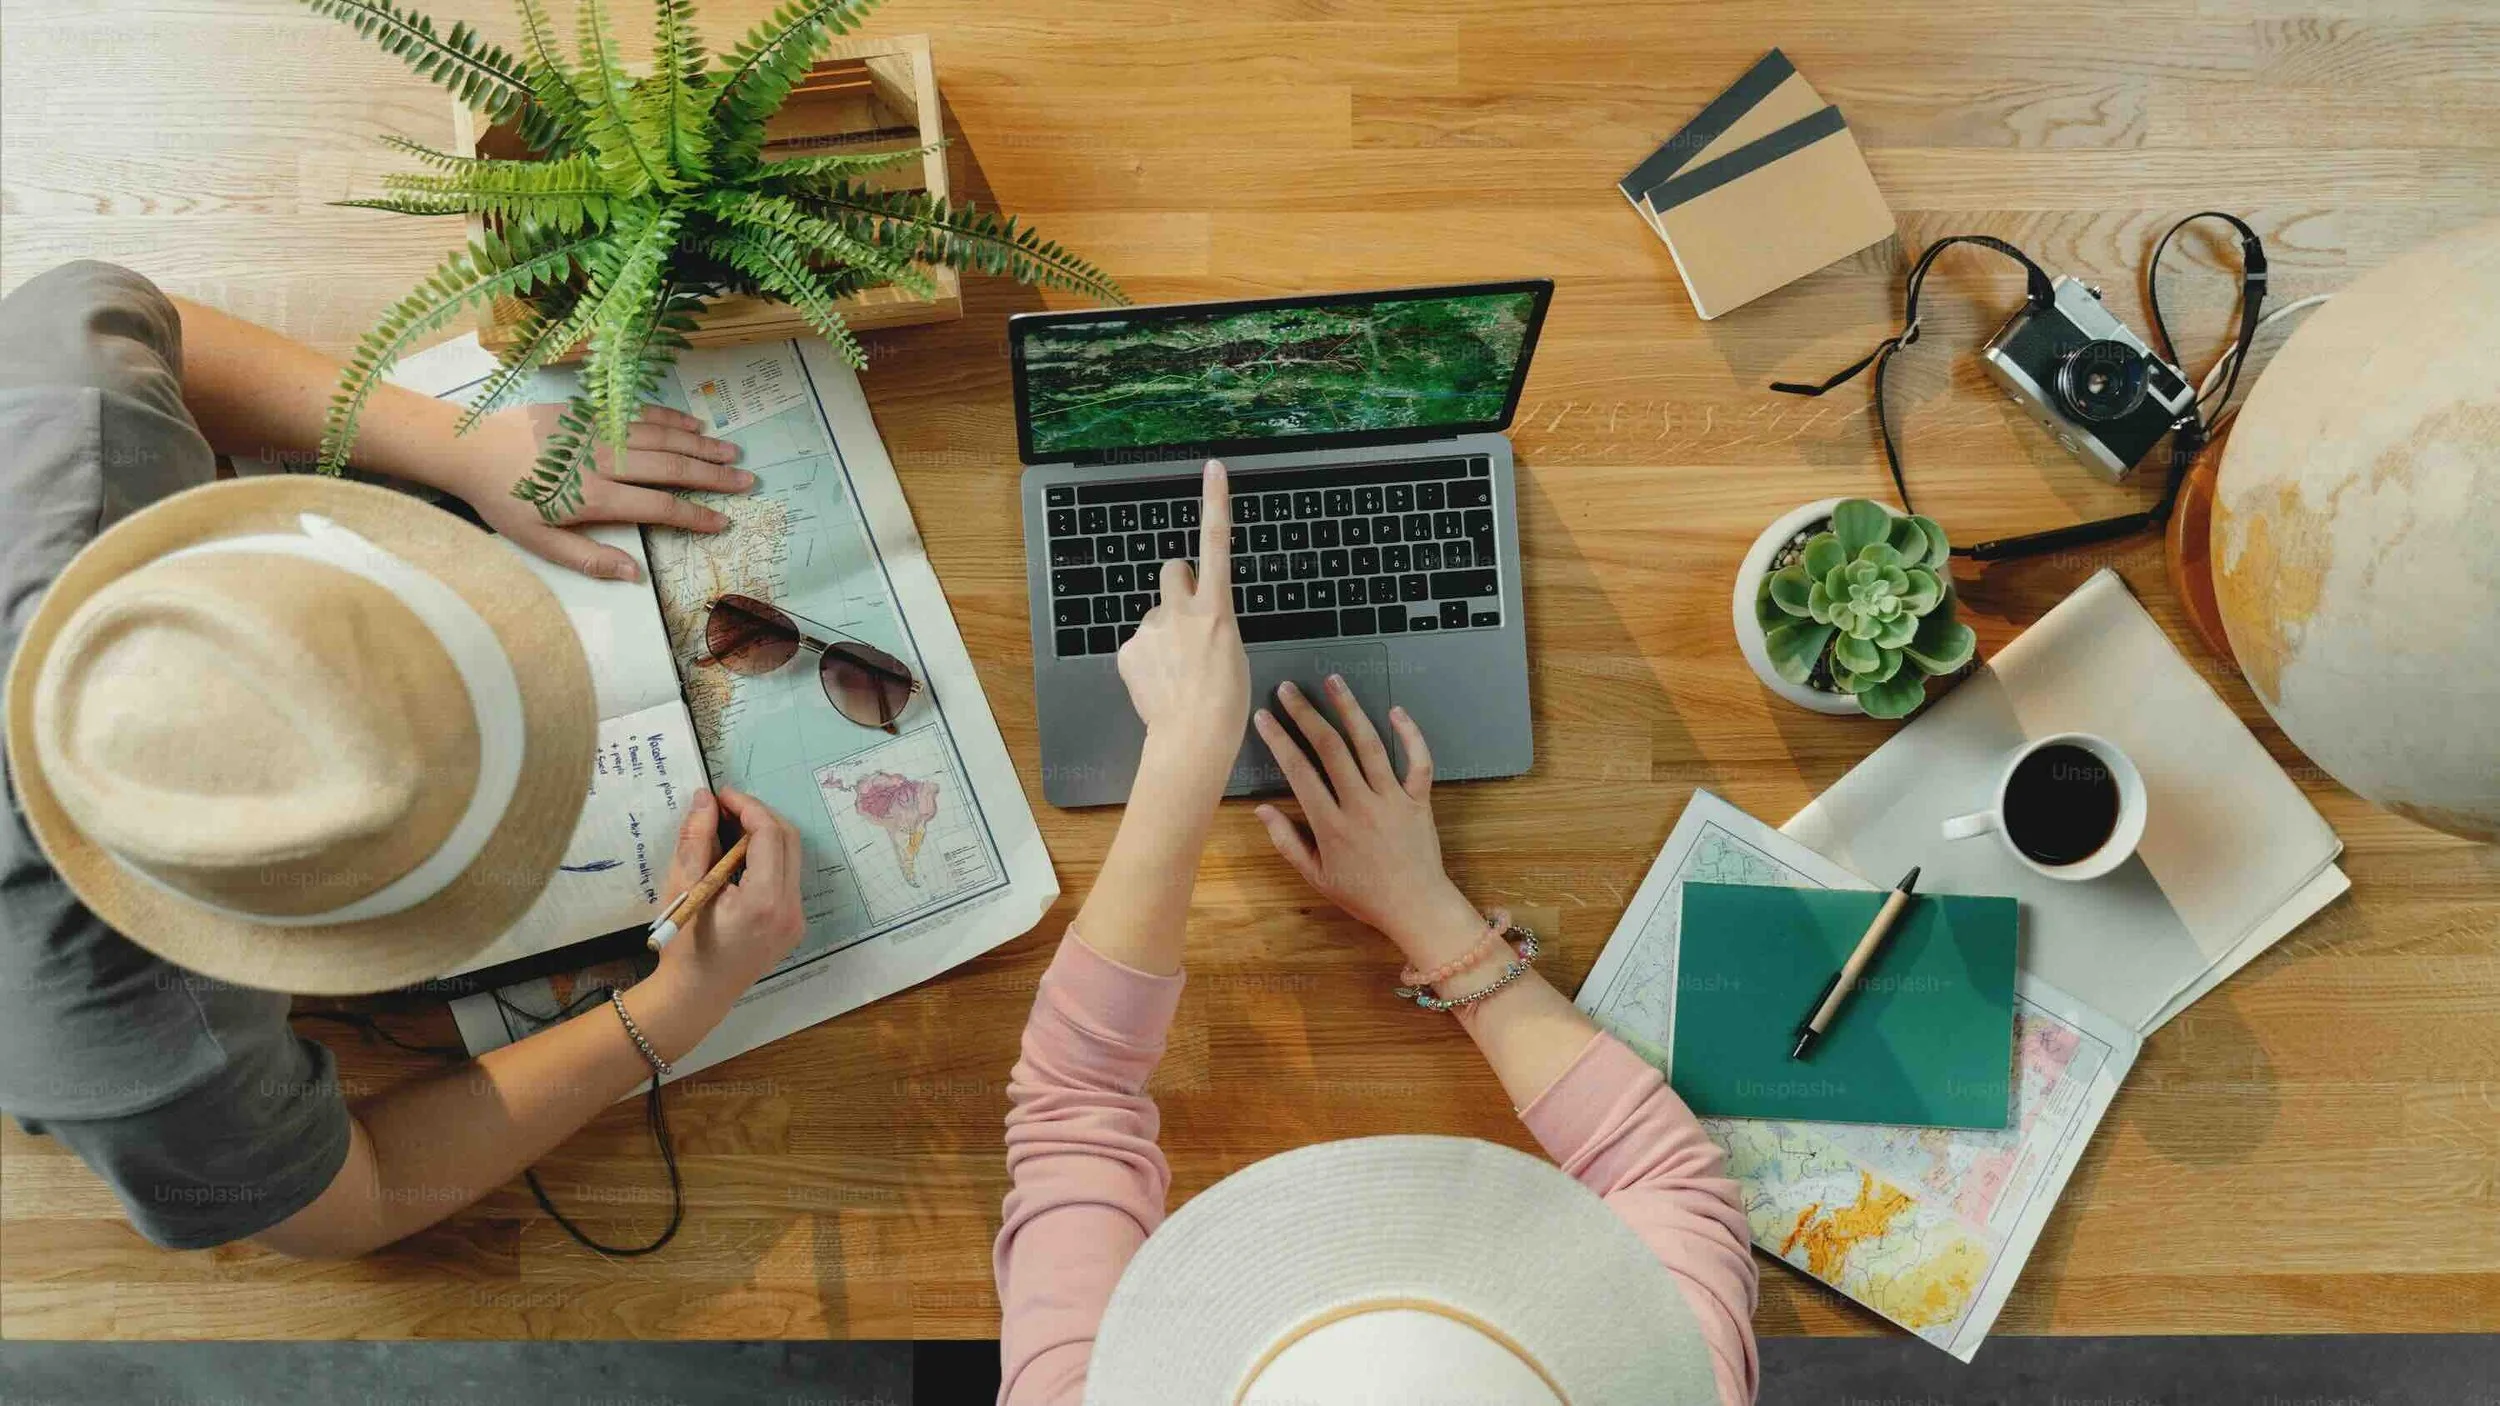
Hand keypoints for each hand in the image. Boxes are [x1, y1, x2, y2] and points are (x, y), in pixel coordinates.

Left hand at [453, 403, 753, 581]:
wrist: (469, 448)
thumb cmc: (503, 500)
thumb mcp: (539, 542)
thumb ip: (590, 558)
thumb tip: (635, 574)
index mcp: (595, 497)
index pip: (659, 507)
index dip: (695, 515)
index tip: (723, 521)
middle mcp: (604, 459)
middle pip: (670, 467)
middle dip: (712, 476)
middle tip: (746, 481)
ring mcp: (598, 430)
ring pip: (660, 436)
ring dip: (700, 445)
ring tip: (731, 453)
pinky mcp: (589, 410)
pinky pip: (637, 413)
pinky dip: (669, 417)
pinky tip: (693, 423)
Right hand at [648, 788, 807, 1004]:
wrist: (695, 996)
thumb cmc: (683, 945)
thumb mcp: (682, 887)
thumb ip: (696, 839)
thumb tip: (706, 798)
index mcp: (765, 900)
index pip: (770, 834)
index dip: (747, 806)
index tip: (721, 795)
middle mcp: (790, 909)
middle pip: (789, 841)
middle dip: (759, 816)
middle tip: (725, 808)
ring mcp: (796, 919)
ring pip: (791, 859)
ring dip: (765, 837)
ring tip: (728, 829)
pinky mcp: (793, 926)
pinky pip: (787, 879)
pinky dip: (767, 860)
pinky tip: (739, 860)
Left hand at [1115, 460, 1248, 776]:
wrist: (1192, 739)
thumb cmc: (1223, 704)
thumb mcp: (1232, 652)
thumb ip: (1211, 623)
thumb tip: (1193, 619)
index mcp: (1217, 610)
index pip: (1216, 543)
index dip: (1214, 502)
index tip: (1213, 468)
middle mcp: (1181, 610)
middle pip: (1173, 571)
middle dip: (1179, 586)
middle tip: (1188, 620)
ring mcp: (1150, 630)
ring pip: (1155, 615)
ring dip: (1164, 632)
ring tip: (1176, 671)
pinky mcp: (1127, 650)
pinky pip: (1138, 643)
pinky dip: (1146, 658)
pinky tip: (1158, 682)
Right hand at [1253, 680, 1483, 963]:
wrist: (1416, 907)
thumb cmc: (1363, 895)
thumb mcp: (1317, 877)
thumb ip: (1288, 842)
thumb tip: (1262, 809)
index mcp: (1330, 825)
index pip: (1298, 771)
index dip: (1279, 740)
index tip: (1264, 718)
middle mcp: (1360, 805)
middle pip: (1330, 748)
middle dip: (1306, 714)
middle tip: (1290, 689)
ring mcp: (1392, 799)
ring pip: (1369, 745)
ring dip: (1349, 709)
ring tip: (1333, 681)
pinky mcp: (1419, 800)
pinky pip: (1418, 761)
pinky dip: (1410, 734)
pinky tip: (1395, 710)